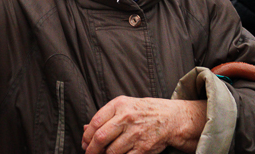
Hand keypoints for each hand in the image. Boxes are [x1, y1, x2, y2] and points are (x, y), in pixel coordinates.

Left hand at [81, 96, 205, 153]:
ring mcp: (135, 134)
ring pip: (111, 151)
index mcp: (119, 105)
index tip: (85, 142)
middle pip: (100, 138)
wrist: (169, 118)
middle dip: (91, 149)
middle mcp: (126, 118)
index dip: (86, 136)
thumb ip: (104, 117)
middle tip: (89, 153)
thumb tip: (84, 129)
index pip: (95, 122)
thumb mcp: (123, 106)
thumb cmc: (143, 111)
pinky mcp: (143, 148)